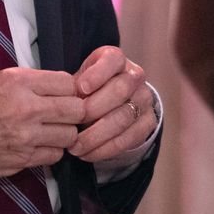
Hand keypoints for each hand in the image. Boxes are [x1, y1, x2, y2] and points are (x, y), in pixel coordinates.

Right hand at [0, 66, 88, 182]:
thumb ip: (32, 83)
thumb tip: (66, 88)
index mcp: (18, 82)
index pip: (69, 83)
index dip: (71, 90)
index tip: (65, 96)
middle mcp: (25, 108)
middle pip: (76, 110)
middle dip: (74, 113)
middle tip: (64, 116)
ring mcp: (24, 136)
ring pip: (69, 135)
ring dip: (64, 134)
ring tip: (51, 132)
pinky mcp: (20, 160)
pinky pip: (54, 156)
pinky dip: (51, 152)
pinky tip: (39, 146)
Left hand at [69, 46, 158, 161]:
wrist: (109, 104)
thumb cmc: (87, 90)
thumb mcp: (78, 80)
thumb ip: (72, 87)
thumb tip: (65, 104)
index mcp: (116, 59)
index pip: (113, 60)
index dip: (97, 74)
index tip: (80, 88)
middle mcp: (135, 76)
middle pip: (120, 90)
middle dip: (93, 109)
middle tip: (72, 124)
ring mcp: (144, 99)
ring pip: (123, 118)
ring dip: (96, 136)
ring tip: (75, 147)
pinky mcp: (148, 122)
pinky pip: (129, 138)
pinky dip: (105, 149)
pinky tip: (88, 154)